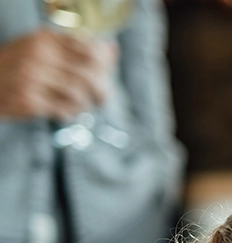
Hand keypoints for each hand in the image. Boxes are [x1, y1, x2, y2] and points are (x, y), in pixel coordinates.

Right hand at [0, 29, 116, 120]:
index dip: (105, 66)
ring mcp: (31, 78)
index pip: (90, 51)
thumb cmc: (19, 65)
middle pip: (88, 75)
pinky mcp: (28, 100)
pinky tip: (66, 112)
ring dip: (85, 104)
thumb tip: (112, 48)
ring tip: (80, 106)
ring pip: (78, 94)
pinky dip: (70, 113)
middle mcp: (38, 55)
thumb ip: (76, 48)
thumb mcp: (43, 48)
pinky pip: (63, 110)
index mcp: (45, 38)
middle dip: (101, 90)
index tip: (106, 76)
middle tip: (102, 98)